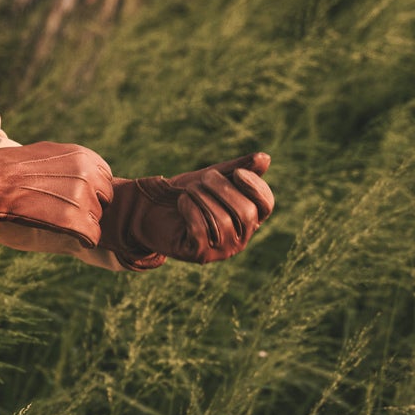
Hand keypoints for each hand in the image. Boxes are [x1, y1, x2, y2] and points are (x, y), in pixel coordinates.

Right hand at [0, 139, 113, 250]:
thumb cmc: (10, 167)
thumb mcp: (47, 153)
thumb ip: (70, 164)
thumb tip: (81, 174)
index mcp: (84, 156)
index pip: (105, 179)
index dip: (92, 190)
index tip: (75, 197)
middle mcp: (88, 175)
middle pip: (104, 200)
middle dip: (90, 207)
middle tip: (66, 211)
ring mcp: (82, 198)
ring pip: (97, 219)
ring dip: (82, 223)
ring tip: (59, 222)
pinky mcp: (73, 221)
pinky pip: (92, 237)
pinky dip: (83, 240)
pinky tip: (71, 238)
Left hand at [102, 151, 273, 268]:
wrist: (149, 208)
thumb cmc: (185, 193)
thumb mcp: (213, 176)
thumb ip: (238, 168)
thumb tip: (265, 158)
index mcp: (249, 217)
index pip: (266, 204)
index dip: (256, 187)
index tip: (237, 172)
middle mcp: (240, 238)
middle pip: (246, 213)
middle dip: (222, 189)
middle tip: (201, 180)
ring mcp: (221, 250)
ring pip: (222, 222)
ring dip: (202, 198)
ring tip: (188, 191)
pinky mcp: (199, 255)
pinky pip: (201, 230)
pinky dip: (190, 209)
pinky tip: (182, 202)